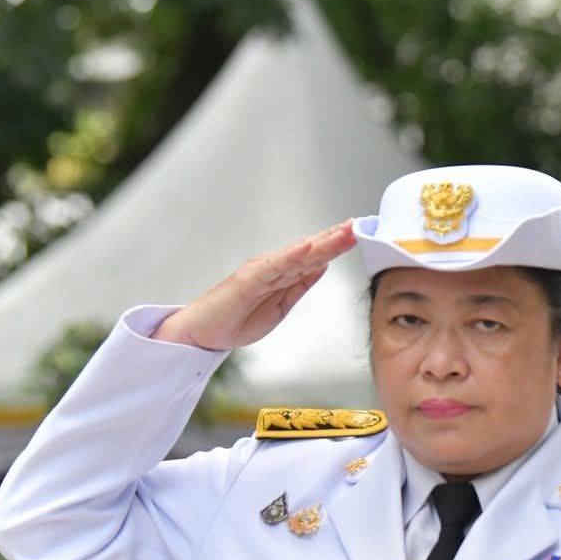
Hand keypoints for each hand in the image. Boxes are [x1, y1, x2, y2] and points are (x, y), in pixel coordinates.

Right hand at [151, 221, 353, 350]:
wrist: (202, 335)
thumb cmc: (236, 321)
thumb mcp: (280, 305)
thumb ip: (300, 285)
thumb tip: (322, 267)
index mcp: (281, 275)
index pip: (313, 257)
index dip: (334, 245)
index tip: (357, 233)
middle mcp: (272, 268)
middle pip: (310, 251)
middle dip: (335, 238)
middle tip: (358, 224)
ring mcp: (260, 272)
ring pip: (298, 255)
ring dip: (322, 242)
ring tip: (344, 230)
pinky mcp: (247, 281)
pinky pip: (274, 267)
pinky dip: (292, 255)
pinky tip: (308, 246)